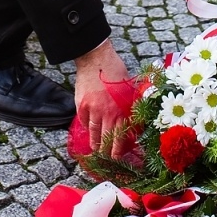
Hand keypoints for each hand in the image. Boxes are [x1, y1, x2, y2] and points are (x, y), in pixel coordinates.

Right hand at [74, 39, 132, 156]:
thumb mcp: (129, 89)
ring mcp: (92, 109)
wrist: (96, 58)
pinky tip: (88, 129)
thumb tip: (135, 123)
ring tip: (95, 149)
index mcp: (121, 109)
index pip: (120, 136)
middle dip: (106, 150)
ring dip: (94, 142)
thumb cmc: (116, 71)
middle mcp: (107, 112)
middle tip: (105, 158)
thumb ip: (131, 106)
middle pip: (105, 137)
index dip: (118, 148)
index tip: (117, 157)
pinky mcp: (81, 104)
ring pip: (93, 132)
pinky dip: (86, 126)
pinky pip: (83, 120)